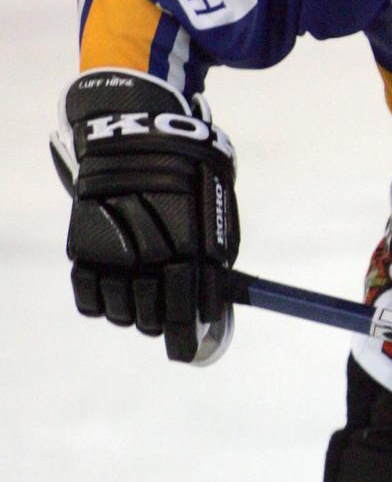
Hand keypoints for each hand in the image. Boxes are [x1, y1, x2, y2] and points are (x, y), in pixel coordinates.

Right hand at [51, 68, 238, 364]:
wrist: (136, 131)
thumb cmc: (187, 168)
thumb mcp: (214, 203)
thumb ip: (215, 251)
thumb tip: (218, 297)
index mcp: (191, 248)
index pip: (189, 310)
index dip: (187, 337)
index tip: (187, 349)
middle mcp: (151, 257)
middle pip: (152, 319)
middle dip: (159, 324)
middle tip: (162, 317)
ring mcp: (114, 254)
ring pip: (120, 314)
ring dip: (130, 314)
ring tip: (136, 296)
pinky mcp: (84, 246)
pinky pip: (88, 296)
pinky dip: (98, 302)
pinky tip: (110, 291)